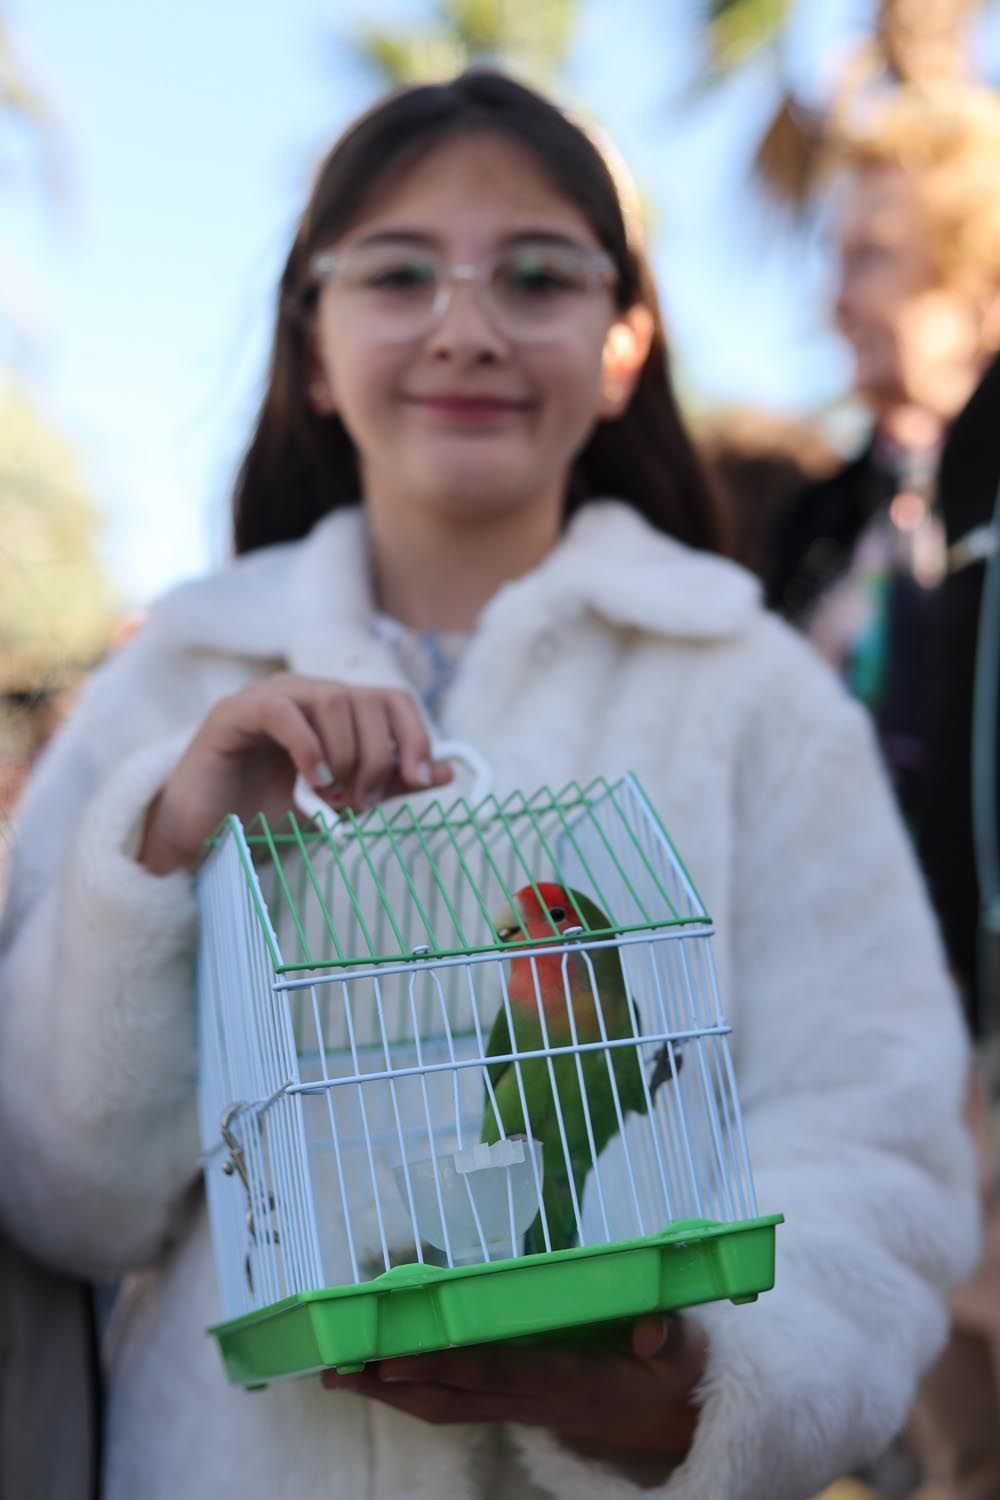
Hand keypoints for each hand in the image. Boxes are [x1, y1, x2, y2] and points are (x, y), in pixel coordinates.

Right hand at [139, 674, 452, 874]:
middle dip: (377, 756)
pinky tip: (314, 780)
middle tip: (362, 801)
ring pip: (332, 699)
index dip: (415, 736)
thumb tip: (446, 772)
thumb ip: (388, 784)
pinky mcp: (233, 712)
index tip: (422, 780)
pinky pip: (284, 711)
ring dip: (346, 754)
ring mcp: (268, 697)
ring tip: (333, 796)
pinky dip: (309, 746)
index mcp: (334, 710)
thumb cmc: (268, 816)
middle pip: (367, 699)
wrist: (204, 837)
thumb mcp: (341, 802)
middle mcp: (305, 693)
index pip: (392, 700)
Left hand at [321, 1314, 706, 1486]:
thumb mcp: (682, 1351)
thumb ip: (668, 1334)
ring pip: (444, 1405)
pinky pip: (454, 1405)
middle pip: (451, 1396)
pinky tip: (381, 1378)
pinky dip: (413, 1392)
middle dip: (392, 1383)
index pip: (494, 1372)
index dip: (442, 1366)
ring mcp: (519, 1406)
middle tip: (338, 1367)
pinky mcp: (514, 1406)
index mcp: (567, 1377)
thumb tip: (651, 1328)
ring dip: (390, 1393)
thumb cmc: (670, 1373)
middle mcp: (533, 1397)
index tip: (394, 1358)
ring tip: (339, 1374)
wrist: (671, 1421)